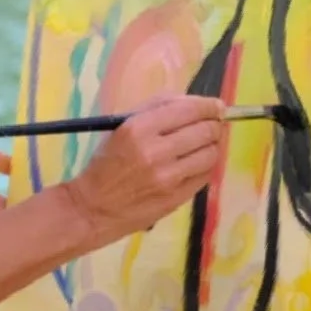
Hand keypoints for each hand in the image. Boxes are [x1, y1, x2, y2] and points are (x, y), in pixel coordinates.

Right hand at [63, 94, 225, 243]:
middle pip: (205, 131)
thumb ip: (156, 109)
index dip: (209, 106)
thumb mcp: (121, 127)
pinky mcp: (176, 198)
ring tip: (206, 144)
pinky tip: (197, 162)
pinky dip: (206, 166)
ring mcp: (168, 178)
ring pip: (211, 154)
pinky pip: (206, 176)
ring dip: (213, 145)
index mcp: (138, 128)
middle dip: (215, 124)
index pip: (188, 110)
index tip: (217, 106)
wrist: (93, 208)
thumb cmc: (105, 163)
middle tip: (214, 124)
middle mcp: (155, 151)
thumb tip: (193, 103)